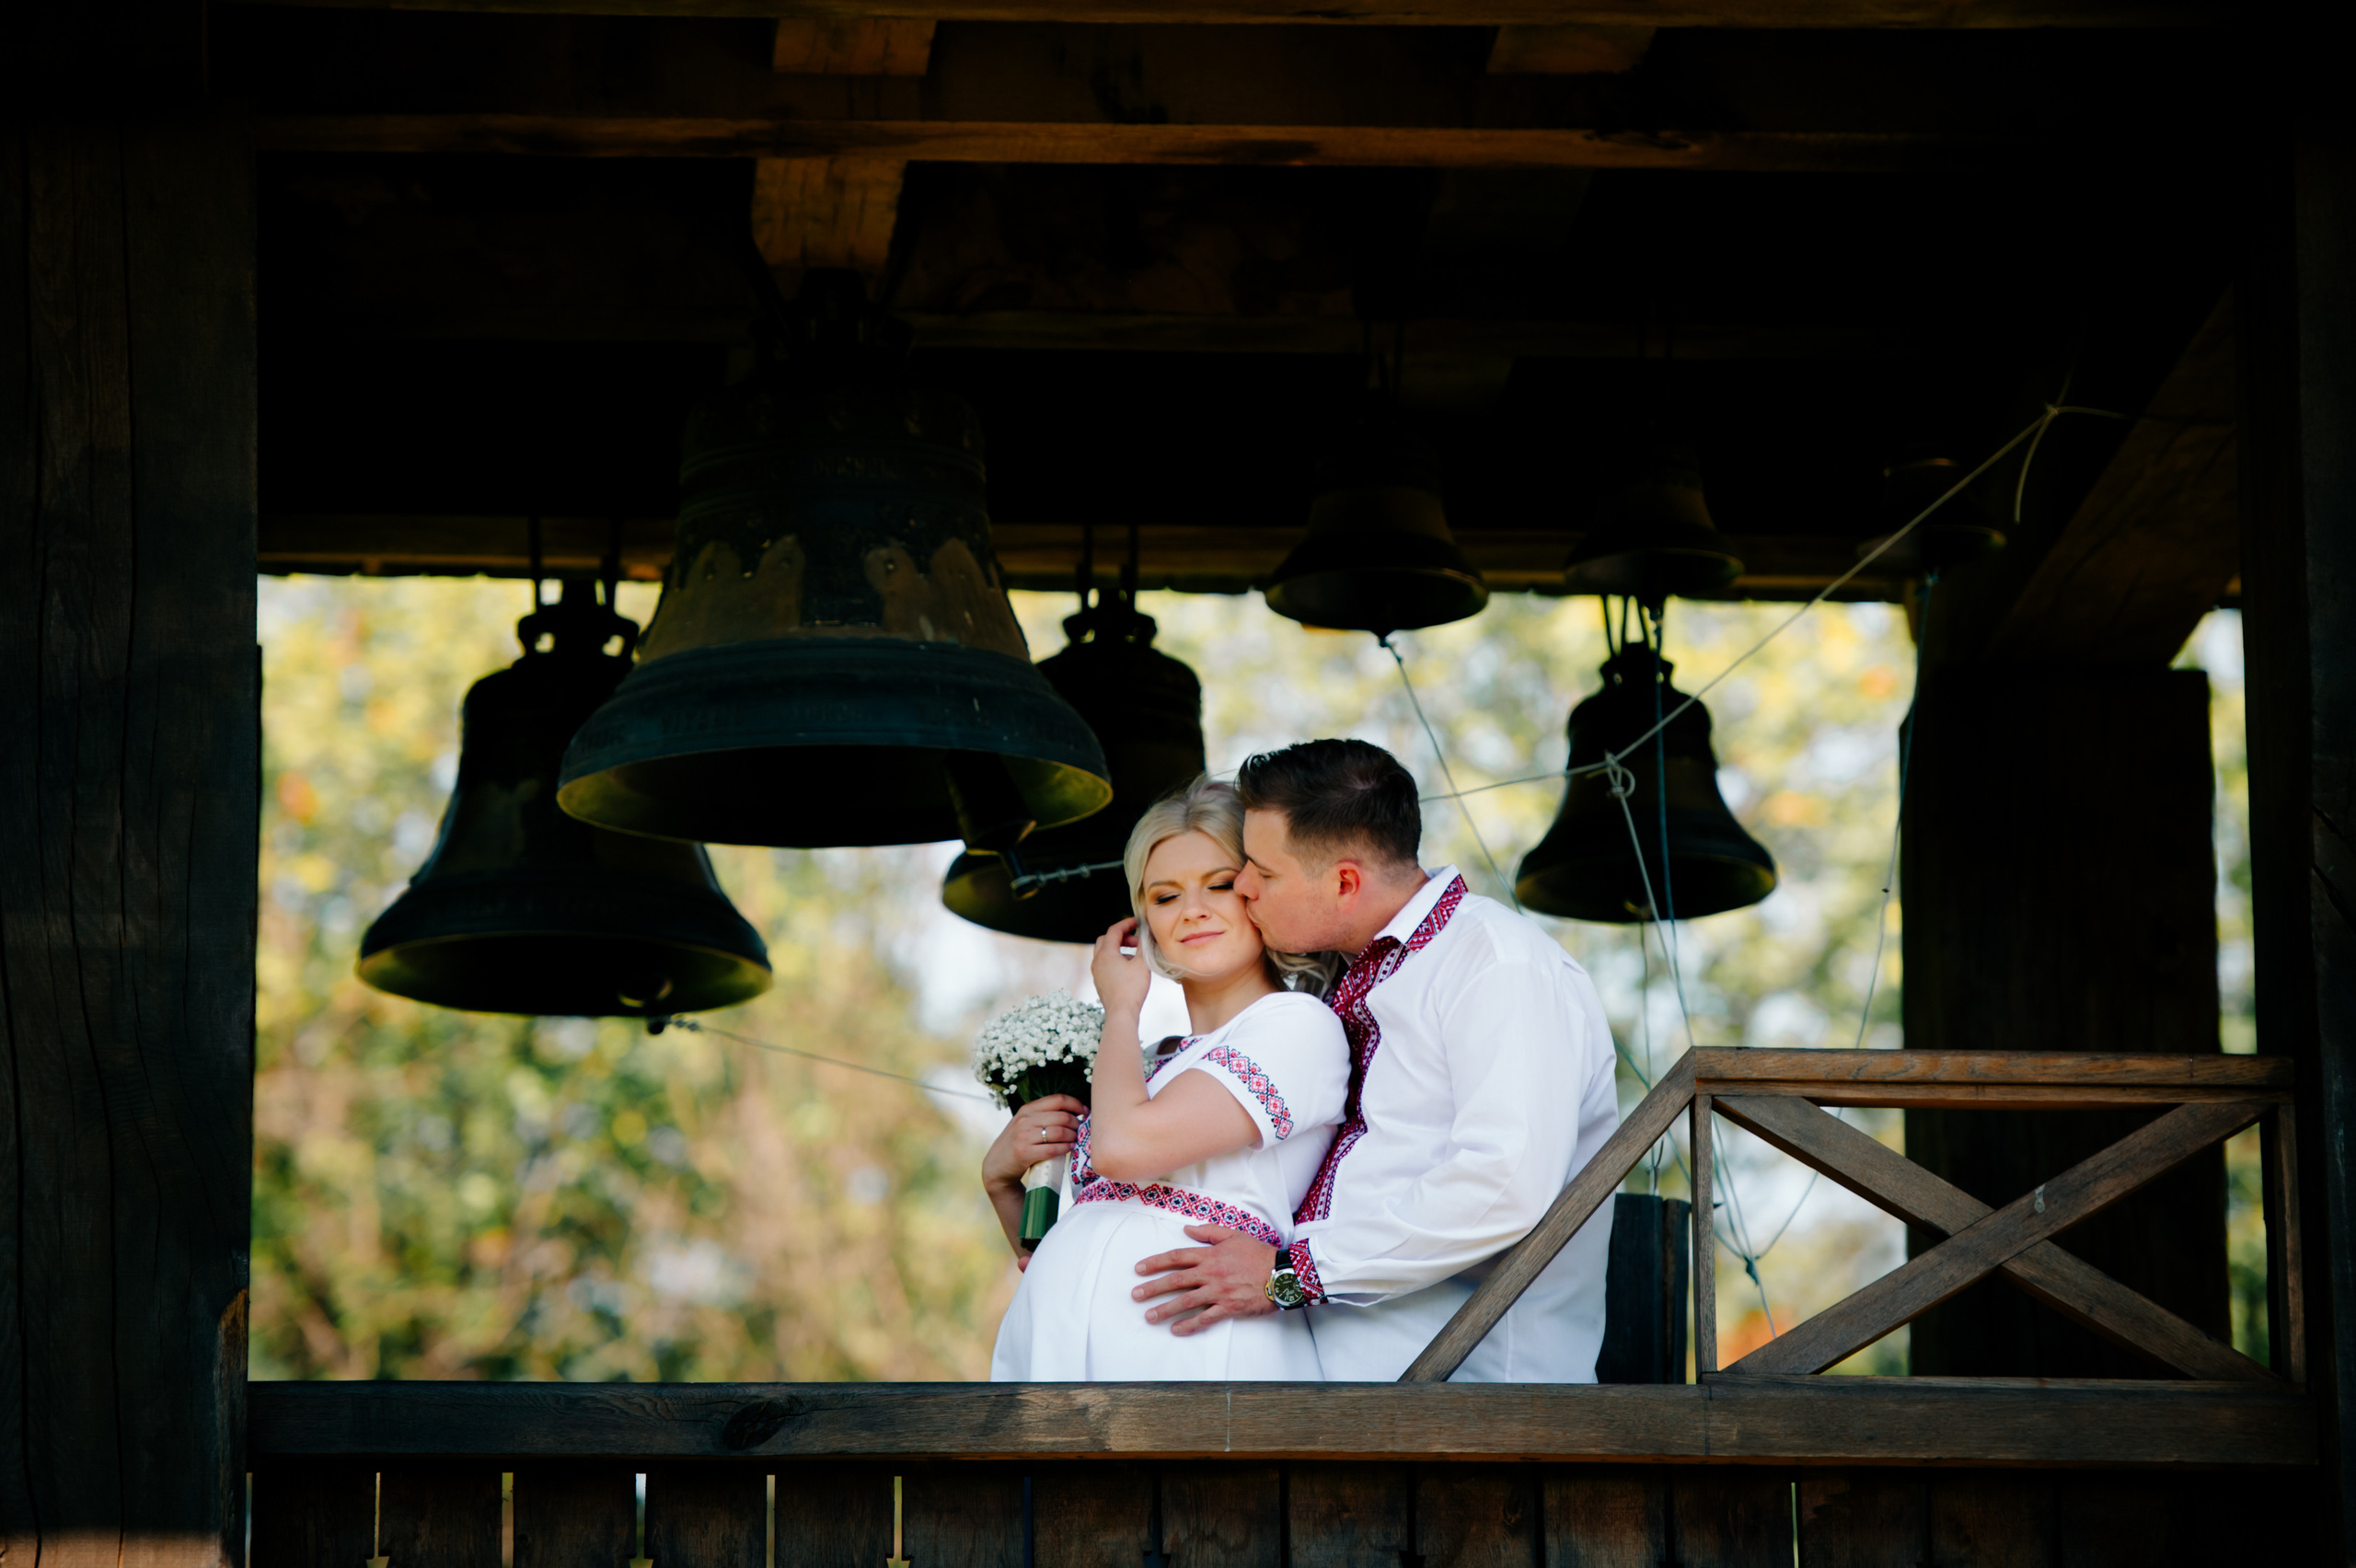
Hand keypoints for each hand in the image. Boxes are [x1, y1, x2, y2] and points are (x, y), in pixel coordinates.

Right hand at [982, 1094, 1084, 1191]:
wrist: (997, 1165)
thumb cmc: (1017, 1143)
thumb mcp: (1025, 1123)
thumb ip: (1043, 1116)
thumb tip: (1074, 1113)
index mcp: (1027, 1109)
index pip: (1058, 1099)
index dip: (1076, 1104)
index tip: (1085, 1112)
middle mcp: (1025, 1120)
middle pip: (1062, 1117)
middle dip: (1076, 1124)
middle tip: (1080, 1130)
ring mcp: (1023, 1136)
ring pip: (1059, 1132)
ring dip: (1073, 1137)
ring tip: (1076, 1140)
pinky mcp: (1024, 1153)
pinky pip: (1052, 1149)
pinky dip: (1065, 1148)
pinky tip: (1069, 1148)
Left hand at [1091, 917, 1151, 1019]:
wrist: (1121, 1013)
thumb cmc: (1132, 989)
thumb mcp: (1142, 964)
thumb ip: (1143, 946)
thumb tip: (1145, 934)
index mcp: (1106, 953)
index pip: (1114, 930)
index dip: (1126, 923)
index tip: (1137, 922)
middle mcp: (1097, 961)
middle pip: (1105, 939)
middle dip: (1121, 936)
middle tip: (1135, 941)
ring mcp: (1097, 972)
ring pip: (1104, 952)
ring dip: (1118, 949)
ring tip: (1134, 955)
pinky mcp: (1099, 982)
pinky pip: (1105, 964)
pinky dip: (1115, 960)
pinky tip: (1128, 969)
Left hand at [1132, 1224, 1278, 1333]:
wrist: (1282, 1273)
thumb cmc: (1259, 1253)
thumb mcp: (1234, 1235)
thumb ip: (1208, 1232)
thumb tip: (1187, 1229)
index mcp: (1210, 1255)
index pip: (1176, 1257)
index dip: (1155, 1263)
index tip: (1139, 1269)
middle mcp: (1211, 1273)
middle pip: (1176, 1280)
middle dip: (1153, 1288)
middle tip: (1135, 1296)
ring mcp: (1219, 1291)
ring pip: (1186, 1301)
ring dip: (1165, 1309)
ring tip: (1149, 1317)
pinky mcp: (1229, 1307)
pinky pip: (1206, 1318)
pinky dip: (1190, 1325)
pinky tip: (1176, 1330)